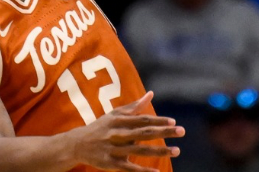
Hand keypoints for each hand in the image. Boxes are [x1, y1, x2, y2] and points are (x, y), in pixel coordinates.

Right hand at [66, 91, 183, 171]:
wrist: (77, 144)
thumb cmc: (100, 127)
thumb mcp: (115, 114)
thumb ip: (134, 106)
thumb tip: (151, 94)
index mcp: (120, 120)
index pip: (143, 119)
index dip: (159, 120)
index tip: (174, 121)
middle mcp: (118, 134)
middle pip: (145, 133)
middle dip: (164, 132)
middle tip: (182, 131)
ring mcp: (115, 149)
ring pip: (140, 150)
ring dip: (160, 151)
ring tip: (176, 151)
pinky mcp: (112, 164)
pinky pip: (130, 168)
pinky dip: (143, 170)